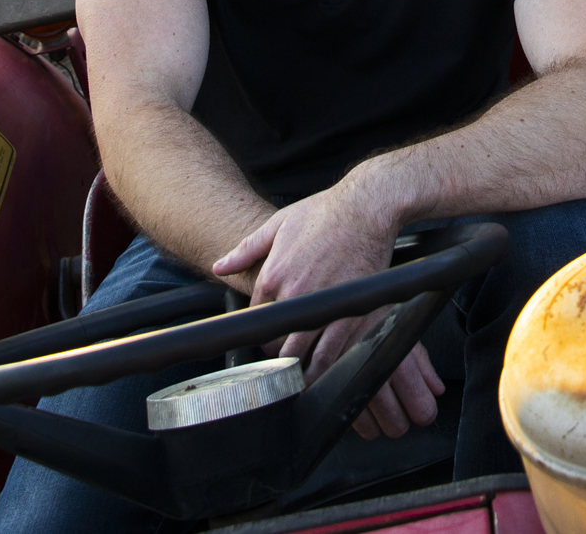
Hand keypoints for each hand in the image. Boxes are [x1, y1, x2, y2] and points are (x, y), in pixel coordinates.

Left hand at [214, 178, 444, 436]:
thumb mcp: (279, 223)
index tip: (266, 336)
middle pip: (274, 345)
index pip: (255, 320)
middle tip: (281, 360)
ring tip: (296, 379)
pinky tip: (320, 374)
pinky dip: (323, 369)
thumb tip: (219, 267)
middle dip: (275, 356)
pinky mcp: (348, 313)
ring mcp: (322, 307)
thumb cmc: (324, 212)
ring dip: (296, 372)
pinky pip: (330, 354)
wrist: (367, 207)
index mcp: (273, 275)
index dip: (260, 330)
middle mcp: (294, 295)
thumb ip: (246, 249)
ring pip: (301, 356)